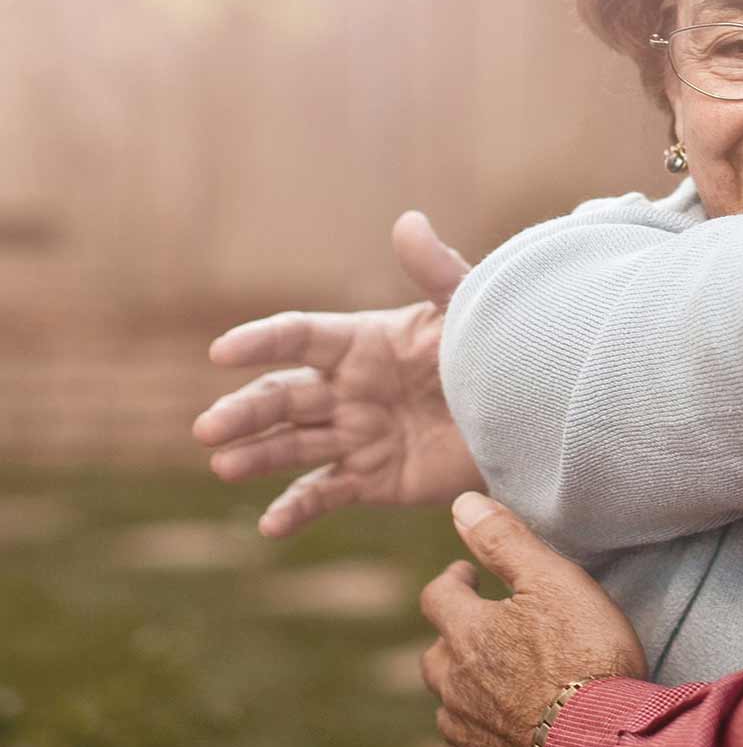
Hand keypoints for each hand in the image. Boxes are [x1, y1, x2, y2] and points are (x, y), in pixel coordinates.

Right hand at [193, 211, 483, 536]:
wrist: (530, 412)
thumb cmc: (498, 349)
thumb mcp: (468, 309)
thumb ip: (437, 271)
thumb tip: (408, 220)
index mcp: (363, 341)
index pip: (299, 337)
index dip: (260, 341)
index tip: (221, 351)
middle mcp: (348, 388)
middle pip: (282, 397)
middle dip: (243, 411)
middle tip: (208, 428)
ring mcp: (356, 435)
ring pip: (291, 444)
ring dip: (255, 456)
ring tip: (224, 466)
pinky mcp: (371, 478)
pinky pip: (323, 494)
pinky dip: (294, 510)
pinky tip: (269, 526)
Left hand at [421, 493, 645, 746]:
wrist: (600, 739)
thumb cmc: (585, 651)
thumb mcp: (552, 578)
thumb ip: (505, 541)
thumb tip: (462, 504)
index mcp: (467, 633)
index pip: (437, 597)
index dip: (453, 580)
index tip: (469, 575)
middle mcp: (456, 686)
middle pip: (436, 657)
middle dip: (455, 638)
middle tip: (487, 629)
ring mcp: (470, 736)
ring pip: (450, 709)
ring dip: (466, 693)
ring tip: (497, 684)